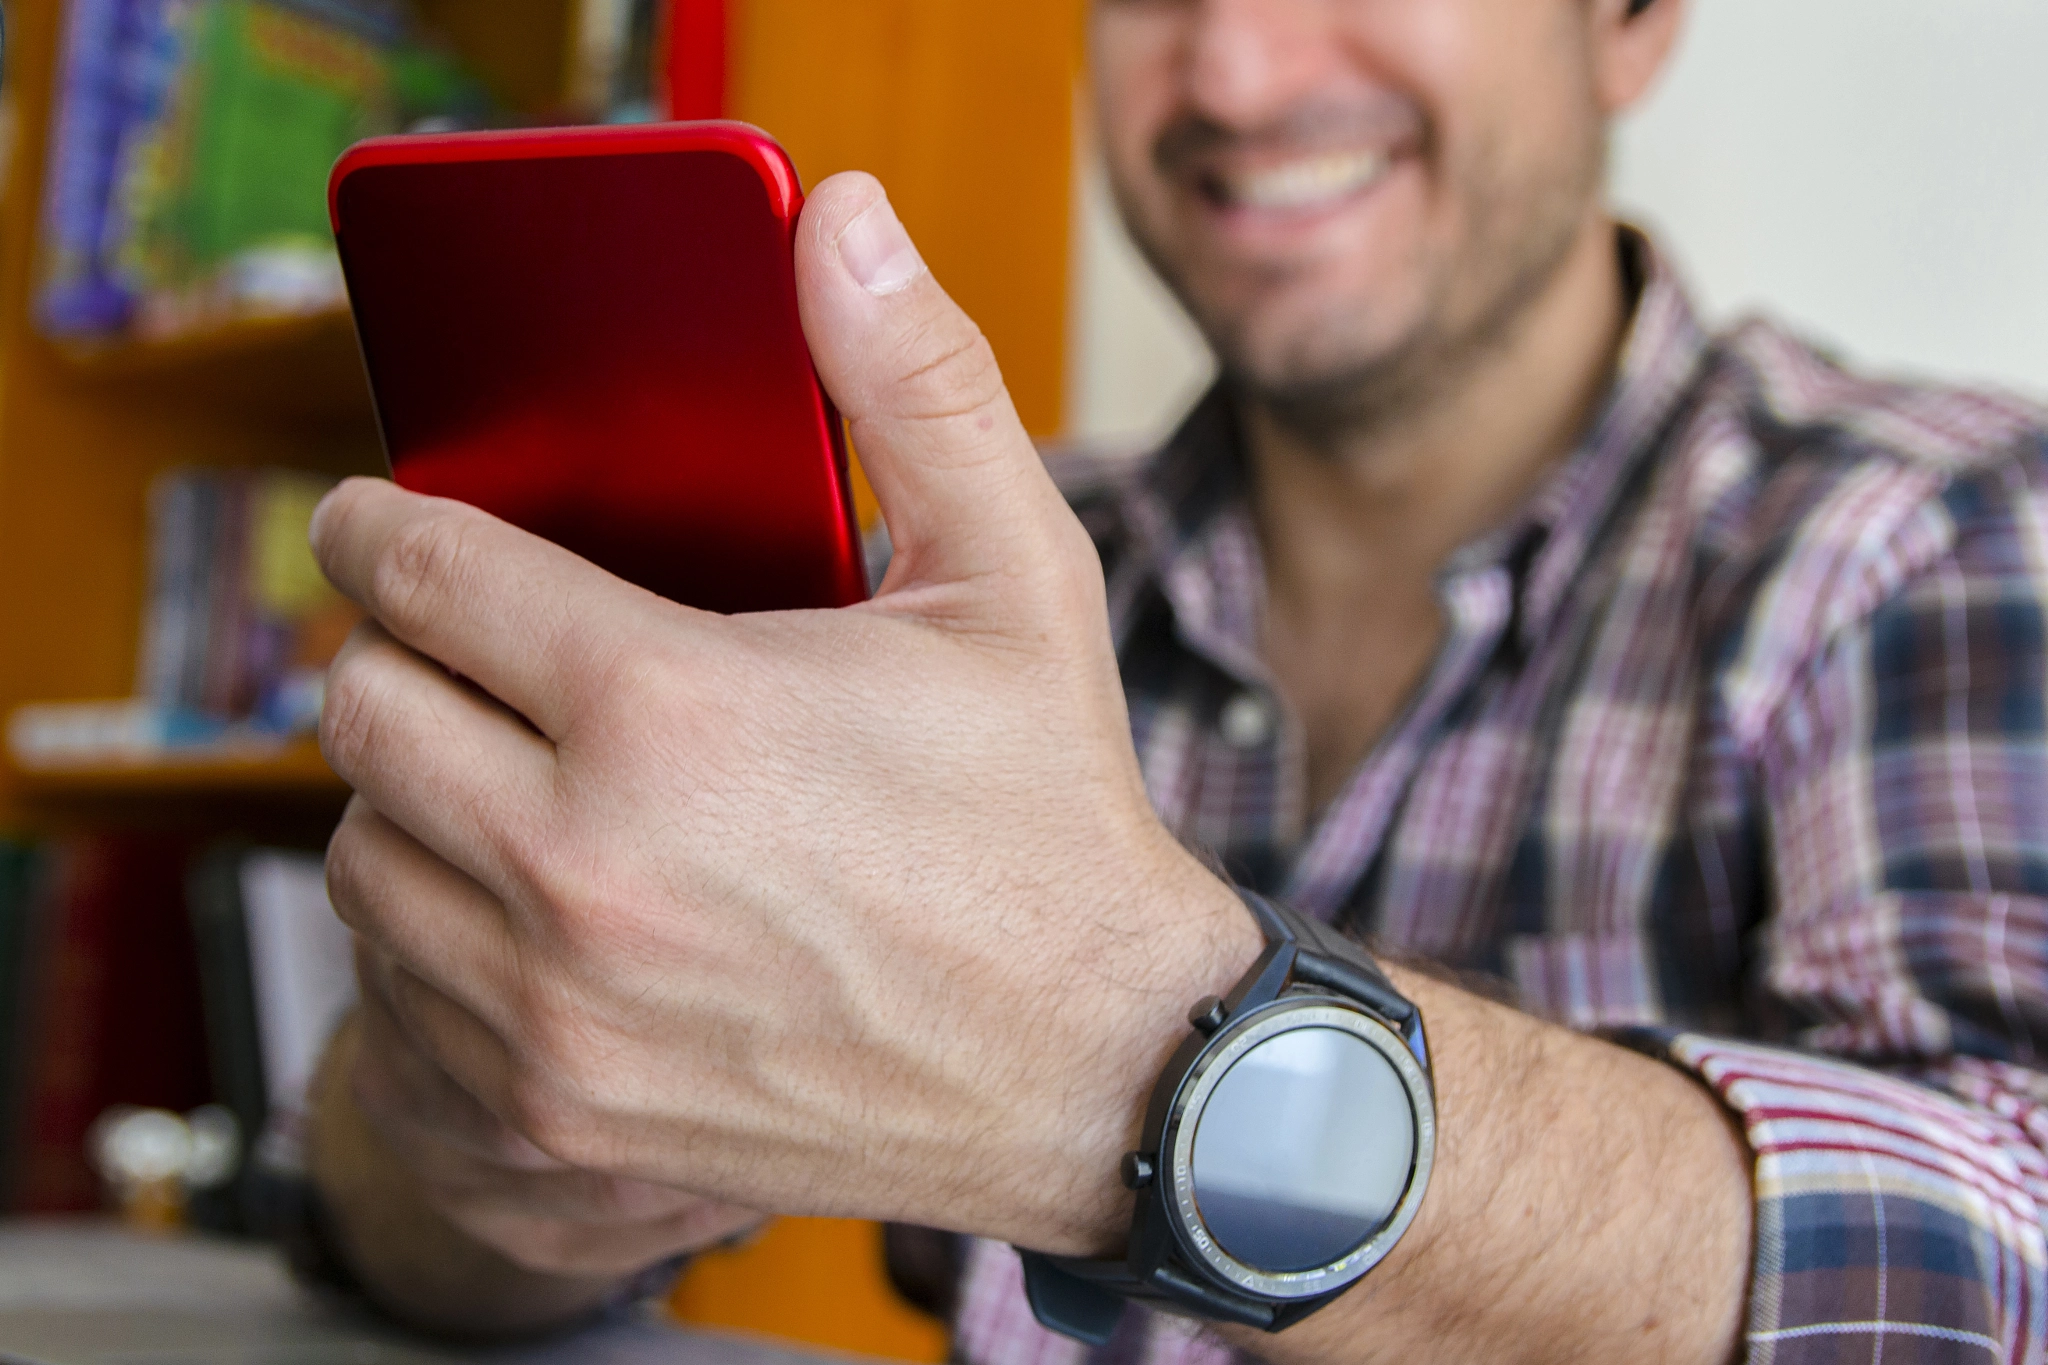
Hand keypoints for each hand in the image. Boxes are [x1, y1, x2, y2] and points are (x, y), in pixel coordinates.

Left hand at [314, 171, 1258, 1255]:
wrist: (1090, 1062)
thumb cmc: (1045, 818)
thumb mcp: (1015, 575)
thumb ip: (914, 381)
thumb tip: (843, 221)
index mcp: (673, 707)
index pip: (425, 574)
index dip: (380, 523)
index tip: (372, 517)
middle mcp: (586, 863)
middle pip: (359, 708)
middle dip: (394, 653)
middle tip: (455, 646)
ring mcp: (558, 1004)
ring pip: (356, 853)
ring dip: (403, 794)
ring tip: (494, 768)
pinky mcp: (559, 1106)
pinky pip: (394, 987)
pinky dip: (428, 926)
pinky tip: (519, 897)